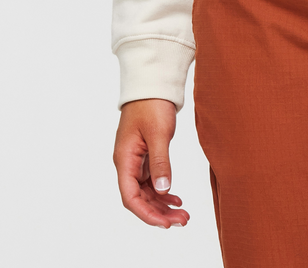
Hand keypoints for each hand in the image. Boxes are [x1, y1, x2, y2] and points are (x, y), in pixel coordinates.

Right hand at [113, 98, 189, 227]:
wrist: (152, 83)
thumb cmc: (152, 104)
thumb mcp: (159, 133)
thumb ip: (160, 162)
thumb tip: (163, 190)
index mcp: (124, 159)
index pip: (130, 197)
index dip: (147, 213)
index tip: (166, 223)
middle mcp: (127, 163)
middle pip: (139, 198)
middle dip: (159, 212)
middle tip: (182, 220)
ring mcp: (136, 160)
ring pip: (146, 192)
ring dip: (162, 204)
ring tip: (182, 214)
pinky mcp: (145, 155)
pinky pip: (151, 181)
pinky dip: (163, 191)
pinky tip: (176, 198)